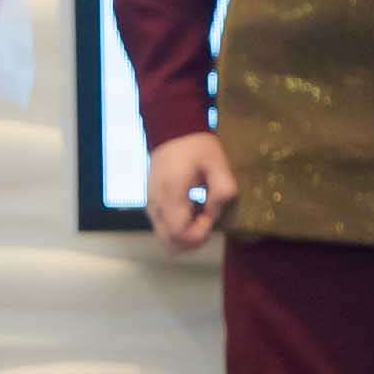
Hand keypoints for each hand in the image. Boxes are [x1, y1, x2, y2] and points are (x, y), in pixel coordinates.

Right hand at [145, 132, 234, 252]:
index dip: (199, 234)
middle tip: (207, 221)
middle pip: (170, 242)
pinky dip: (178, 227)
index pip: (179, 233)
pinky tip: (192, 210)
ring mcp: (151, 205)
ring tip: (200, 214)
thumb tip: (213, 213)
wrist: (172, 131)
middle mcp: (155, 204)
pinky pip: (163, 227)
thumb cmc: (197, 146)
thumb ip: (222, 191)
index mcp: (171, 194)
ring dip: (186, 235)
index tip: (210, 216)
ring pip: (165, 238)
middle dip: (193, 240)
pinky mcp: (151, 204)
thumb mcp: (218, 164)